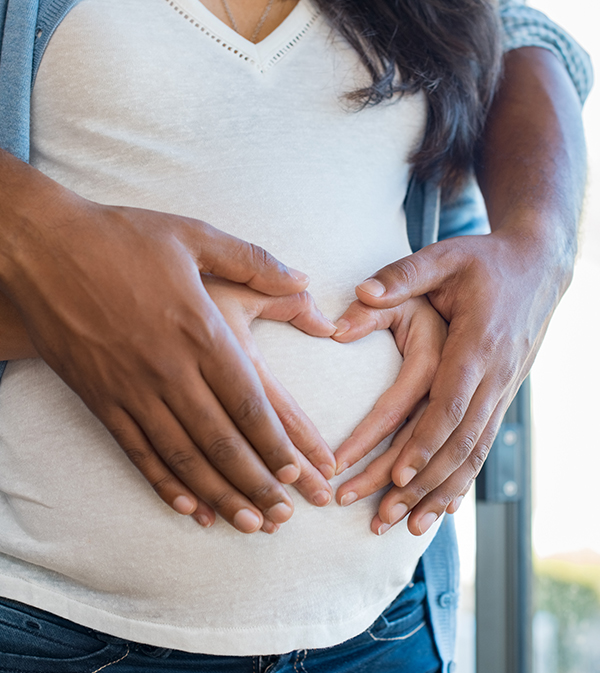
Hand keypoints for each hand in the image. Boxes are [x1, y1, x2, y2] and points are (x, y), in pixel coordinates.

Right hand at [0, 154, 325, 533]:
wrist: (42, 247)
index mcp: (199, 330)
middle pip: (221, 440)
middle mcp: (168, 368)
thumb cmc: (121, 238)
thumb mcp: (194, 235)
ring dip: (218, 494)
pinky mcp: (99, 397)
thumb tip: (303, 279)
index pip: (248, 401)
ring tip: (249, 523)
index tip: (298, 471)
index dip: (275, 442)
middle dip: (257, 482)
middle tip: (283, 515)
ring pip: (183, 455)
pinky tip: (188, 508)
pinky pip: (136, 451)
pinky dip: (164, 483)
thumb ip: (255, 261)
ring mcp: (130, 388)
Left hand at [340, 229, 564, 534]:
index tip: (396, 474)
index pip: (450, 402)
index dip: (425, 441)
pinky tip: (442, 509)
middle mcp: (494, 375)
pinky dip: (462, 480)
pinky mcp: (501, 397)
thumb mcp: (444, 256)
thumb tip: (359, 294)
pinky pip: (482, 447)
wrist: (538, 267)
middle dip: (421, 483)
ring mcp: (502, 390)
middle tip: (382, 516)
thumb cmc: (484, 261)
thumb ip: (401, 275)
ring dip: (440, 493)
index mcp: (477, 343)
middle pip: (458, 441)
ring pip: (473, 453)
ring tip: (406, 526)